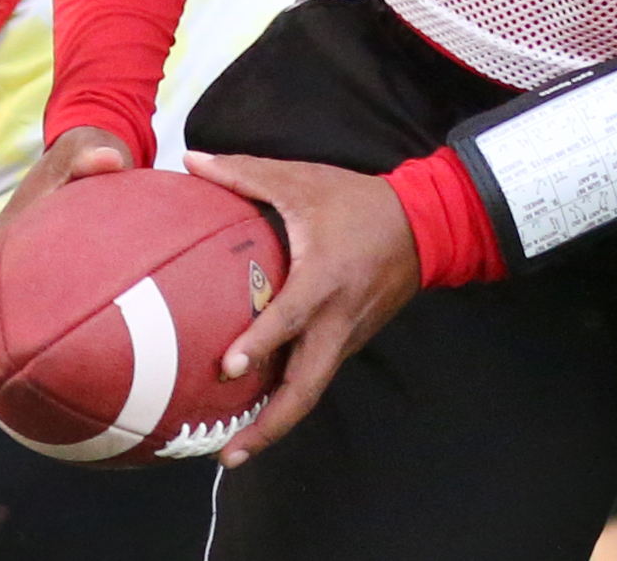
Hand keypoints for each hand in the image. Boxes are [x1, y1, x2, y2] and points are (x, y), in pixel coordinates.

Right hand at [0, 125, 133, 338]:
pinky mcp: (48, 257)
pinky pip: (36, 288)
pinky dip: (37, 312)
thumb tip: (108, 161)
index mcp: (15, 220)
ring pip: (7, 291)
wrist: (93, 147)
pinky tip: (55, 344)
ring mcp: (28, 249)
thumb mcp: (89, 149)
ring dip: (5, 322)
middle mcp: (13, 238)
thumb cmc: (87, 152)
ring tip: (13, 368)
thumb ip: (94, 155)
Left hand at [182, 151, 421, 466]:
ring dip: (276, 423)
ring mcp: (348, 335)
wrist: (425, 224)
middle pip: (306, 388)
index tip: (228, 368)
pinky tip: (258, 411)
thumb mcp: (304, 180)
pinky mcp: (351, 340)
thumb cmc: (358, 202)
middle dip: (269, 426)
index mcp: (325, 279)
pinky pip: (318, 376)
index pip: (291, 318)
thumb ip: (245, 172)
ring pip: (312, 390)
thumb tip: (191, 161)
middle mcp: (338, 319)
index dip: (260, 343)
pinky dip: (290, 399)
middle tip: (226, 454)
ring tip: (233, 449)